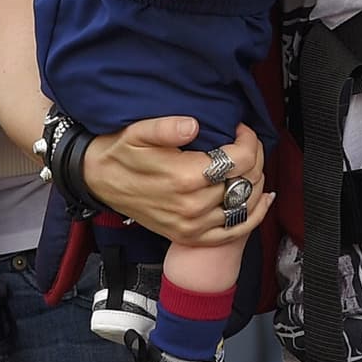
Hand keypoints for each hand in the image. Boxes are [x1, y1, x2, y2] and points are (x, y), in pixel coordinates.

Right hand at [82, 119, 271, 245]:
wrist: (98, 181)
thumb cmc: (120, 152)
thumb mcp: (137, 132)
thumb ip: (166, 127)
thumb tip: (194, 125)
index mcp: (184, 177)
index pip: (239, 159)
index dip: (249, 140)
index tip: (241, 128)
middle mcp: (193, 206)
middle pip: (246, 181)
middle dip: (255, 157)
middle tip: (247, 142)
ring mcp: (193, 225)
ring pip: (244, 205)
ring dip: (255, 182)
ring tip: (251, 164)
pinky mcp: (190, 236)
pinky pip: (233, 232)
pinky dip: (254, 217)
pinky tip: (263, 199)